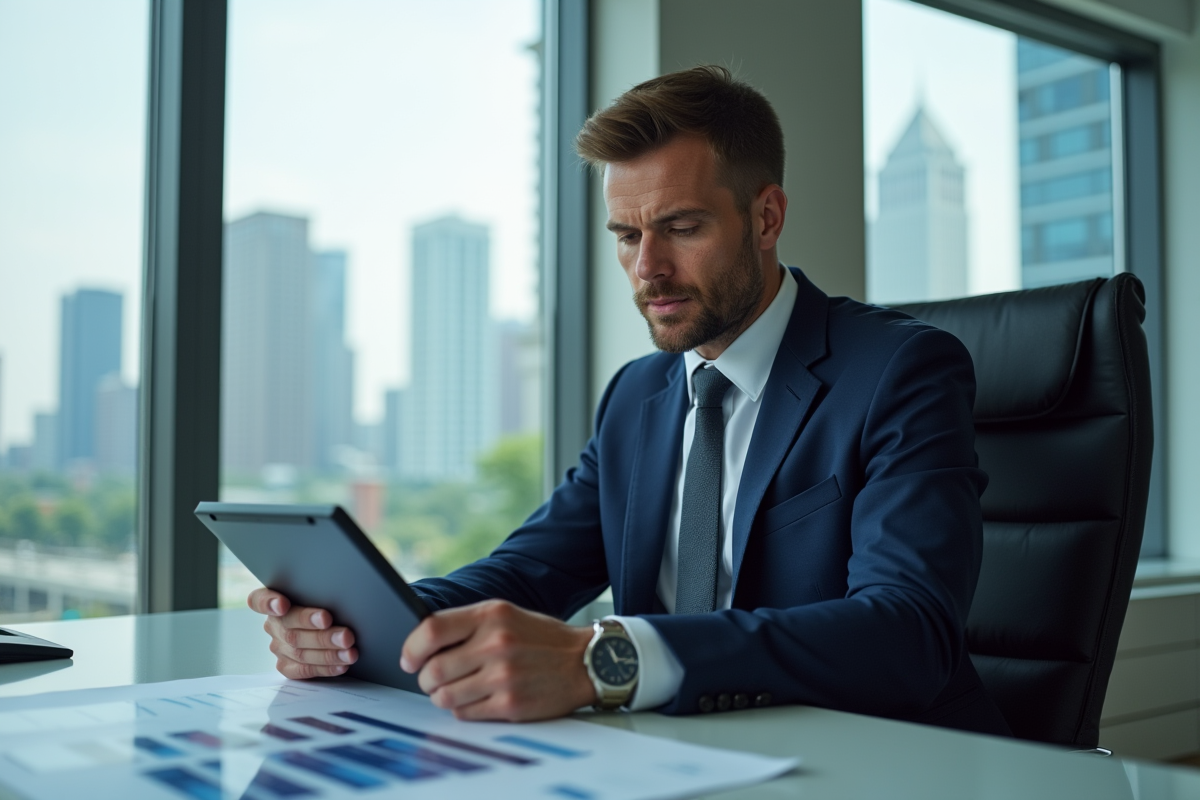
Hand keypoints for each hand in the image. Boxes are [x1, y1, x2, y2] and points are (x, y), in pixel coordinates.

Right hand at [247, 587, 358, 679]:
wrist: (326, 624)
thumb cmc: (326, 601)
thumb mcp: (320, 594)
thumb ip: (319, 595)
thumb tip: (343, 597)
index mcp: (273, 601)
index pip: (259, 600)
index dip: (268, 603)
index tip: (282, 605)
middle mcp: (273, 625)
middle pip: (291, 631)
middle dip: (322, 635)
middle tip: (345, 635)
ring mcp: (278, 647)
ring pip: (301, 653)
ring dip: (329, 654)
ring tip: (350, 652)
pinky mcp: (286, 666)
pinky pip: (304, 670)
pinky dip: (326, 668)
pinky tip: (342, 665)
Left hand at [401, 599, 594, 721]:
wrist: (585, 662)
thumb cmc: (540, 638)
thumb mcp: (505, 614)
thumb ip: (467, 624)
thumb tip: (421, 642)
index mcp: (491, 615)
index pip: (431, 631)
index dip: (411, 648)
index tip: (409, 659)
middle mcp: (496, 644)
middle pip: (432, 670)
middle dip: (425, 679)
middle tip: (431, 679)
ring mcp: (503, 677)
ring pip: (444, 696)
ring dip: (441, 696)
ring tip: (454, 690)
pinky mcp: (510, 705)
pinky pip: (464, 713)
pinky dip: (462, 709)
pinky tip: (476, 699)